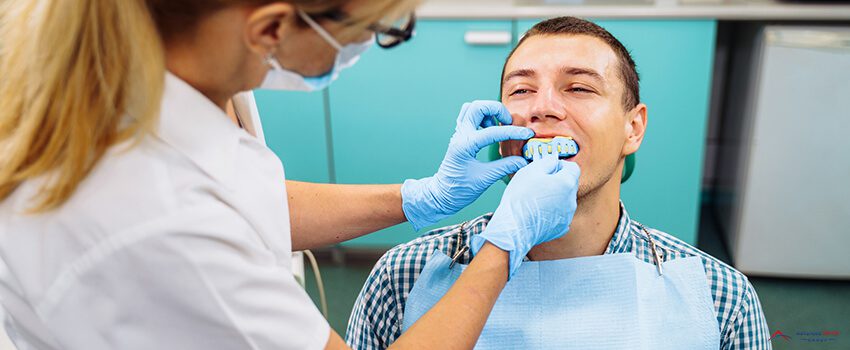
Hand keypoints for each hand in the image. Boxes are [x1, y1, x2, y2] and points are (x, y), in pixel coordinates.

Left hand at [401, 101, 533, 230]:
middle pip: (478, 107)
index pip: (493, 132)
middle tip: (508, 123)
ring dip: (487, 111)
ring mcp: (458, 134)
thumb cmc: (459, 189)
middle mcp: (460, 135)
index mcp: (465, 146)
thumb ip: (505, 167)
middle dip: (497, 110)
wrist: (442, 195)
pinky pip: (468, 116)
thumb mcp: (485, 179)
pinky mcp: (459, 136)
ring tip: (498, 126)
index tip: (527, 134)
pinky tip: (489, 129)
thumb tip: (523, 161)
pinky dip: (481, 117)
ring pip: (471, 108)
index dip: (513, 132)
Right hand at [470, 158, 580, 277]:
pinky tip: (538, 212)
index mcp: (567, 183)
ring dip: (554, 196)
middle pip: (570, 184)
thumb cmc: (521, 198)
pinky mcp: (561, 228)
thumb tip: (553, 160)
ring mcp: (568, 216)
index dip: (560, 165)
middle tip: (539, 182)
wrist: (513, 228)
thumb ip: (547, 161)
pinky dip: (552, 212)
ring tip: (536, 199)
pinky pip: (560, 215)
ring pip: (565, 200)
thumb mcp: (531, 170)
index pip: (573, 168)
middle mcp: (572, 200)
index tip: (548, 168)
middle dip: (557, 181)